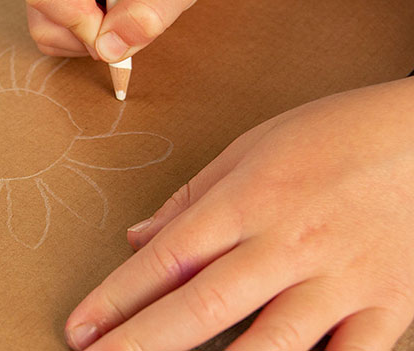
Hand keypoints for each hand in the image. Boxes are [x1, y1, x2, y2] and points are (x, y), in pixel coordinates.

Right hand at [21, 0, 222, 61]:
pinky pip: (49, 30)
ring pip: (44, 29)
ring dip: (86, 37)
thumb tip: (110, 49)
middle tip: (126, 16)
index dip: (82, 24)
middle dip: (88, 34)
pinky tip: (104, 11)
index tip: (118, 28)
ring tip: (117, 9)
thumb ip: (151, 10)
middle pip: (43, 16)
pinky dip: (80, 34)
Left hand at [65, 77, 413, 349]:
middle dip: (141, 344)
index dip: (117, 298)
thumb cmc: (337, 133)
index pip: (167, 259)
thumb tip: (140, 238)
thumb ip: (193, 198)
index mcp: (249, 200)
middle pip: (202, 306)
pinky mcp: (386, 307)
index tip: (81, 327)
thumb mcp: (253, 147)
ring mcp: (340, 281)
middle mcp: (288, 244)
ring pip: (269, 347)